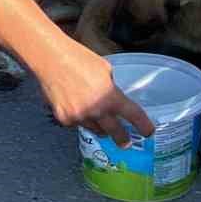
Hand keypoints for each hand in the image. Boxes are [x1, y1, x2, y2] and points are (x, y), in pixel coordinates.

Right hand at [34, 40, 154, 147]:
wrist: (50, 59)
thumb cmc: (78, 58)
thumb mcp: (105, 70)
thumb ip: (111, 87)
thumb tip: (112, 95)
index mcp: (110, 96)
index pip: (133, 115)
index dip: (144, 125)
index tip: (149, 132)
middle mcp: (96, 111)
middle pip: (115, 132)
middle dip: (122, 139)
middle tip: (126, 143)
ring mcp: (79, 117)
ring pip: (95, 129)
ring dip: (100, 126)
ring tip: (99, 120)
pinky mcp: (64, 119)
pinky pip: (77, 124)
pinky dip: (80, 119)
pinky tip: (77, 107)